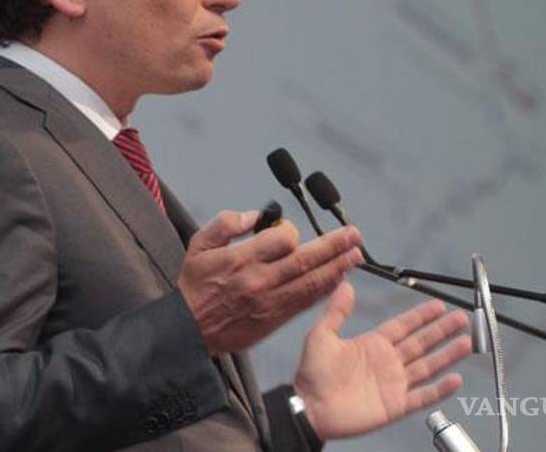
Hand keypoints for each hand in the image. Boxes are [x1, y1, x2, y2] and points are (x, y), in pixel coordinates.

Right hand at [177, 210, 363, 355]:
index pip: (281, 240)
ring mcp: (270, 302)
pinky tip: (339, 279)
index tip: (288, 230)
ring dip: (337, 268)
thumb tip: (254, 215)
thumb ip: (225, 224)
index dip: (291, 231)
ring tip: (356, 255)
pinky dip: (325, 290)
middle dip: (334, 246)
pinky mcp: (274, 320)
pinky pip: (306, 302)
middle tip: (354, 235)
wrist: (189, 330)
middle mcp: (259, 281)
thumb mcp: (198, 246)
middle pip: (305, 260)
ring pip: (311, 283)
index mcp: (240, 259)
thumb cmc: (195, 286)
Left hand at [294, 280, 472, 438]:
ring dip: (447, 355)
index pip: (403, 326)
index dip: (421, 316)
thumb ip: (336, 311)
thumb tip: (345, 285)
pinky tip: (455, 380)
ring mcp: (394, 384)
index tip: (438, 306)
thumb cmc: (312, 374)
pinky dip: (440, 390)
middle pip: (421, 343)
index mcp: (372, 345)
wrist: (310, 407)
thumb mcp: (321, 335)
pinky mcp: (396, 405)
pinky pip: (423, 396)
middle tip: (462, 318)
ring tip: (467, 343)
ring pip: (428, 366)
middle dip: (442, 331)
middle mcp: (387, 362)